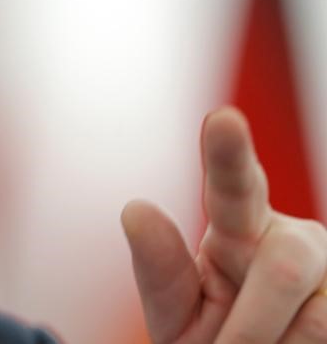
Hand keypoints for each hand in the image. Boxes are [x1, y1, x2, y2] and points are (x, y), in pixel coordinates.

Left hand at [122, 106, 326, 342]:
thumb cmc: (206, 335)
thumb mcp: (175, 309)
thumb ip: (160, 268)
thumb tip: (134, 208)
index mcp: (238, 223)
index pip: (234, 183)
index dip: (229, 153)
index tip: (221, 119)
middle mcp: (293, 236)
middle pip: (285, 267)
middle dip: (249, 325)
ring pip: (312, 317)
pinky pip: (324, 333)